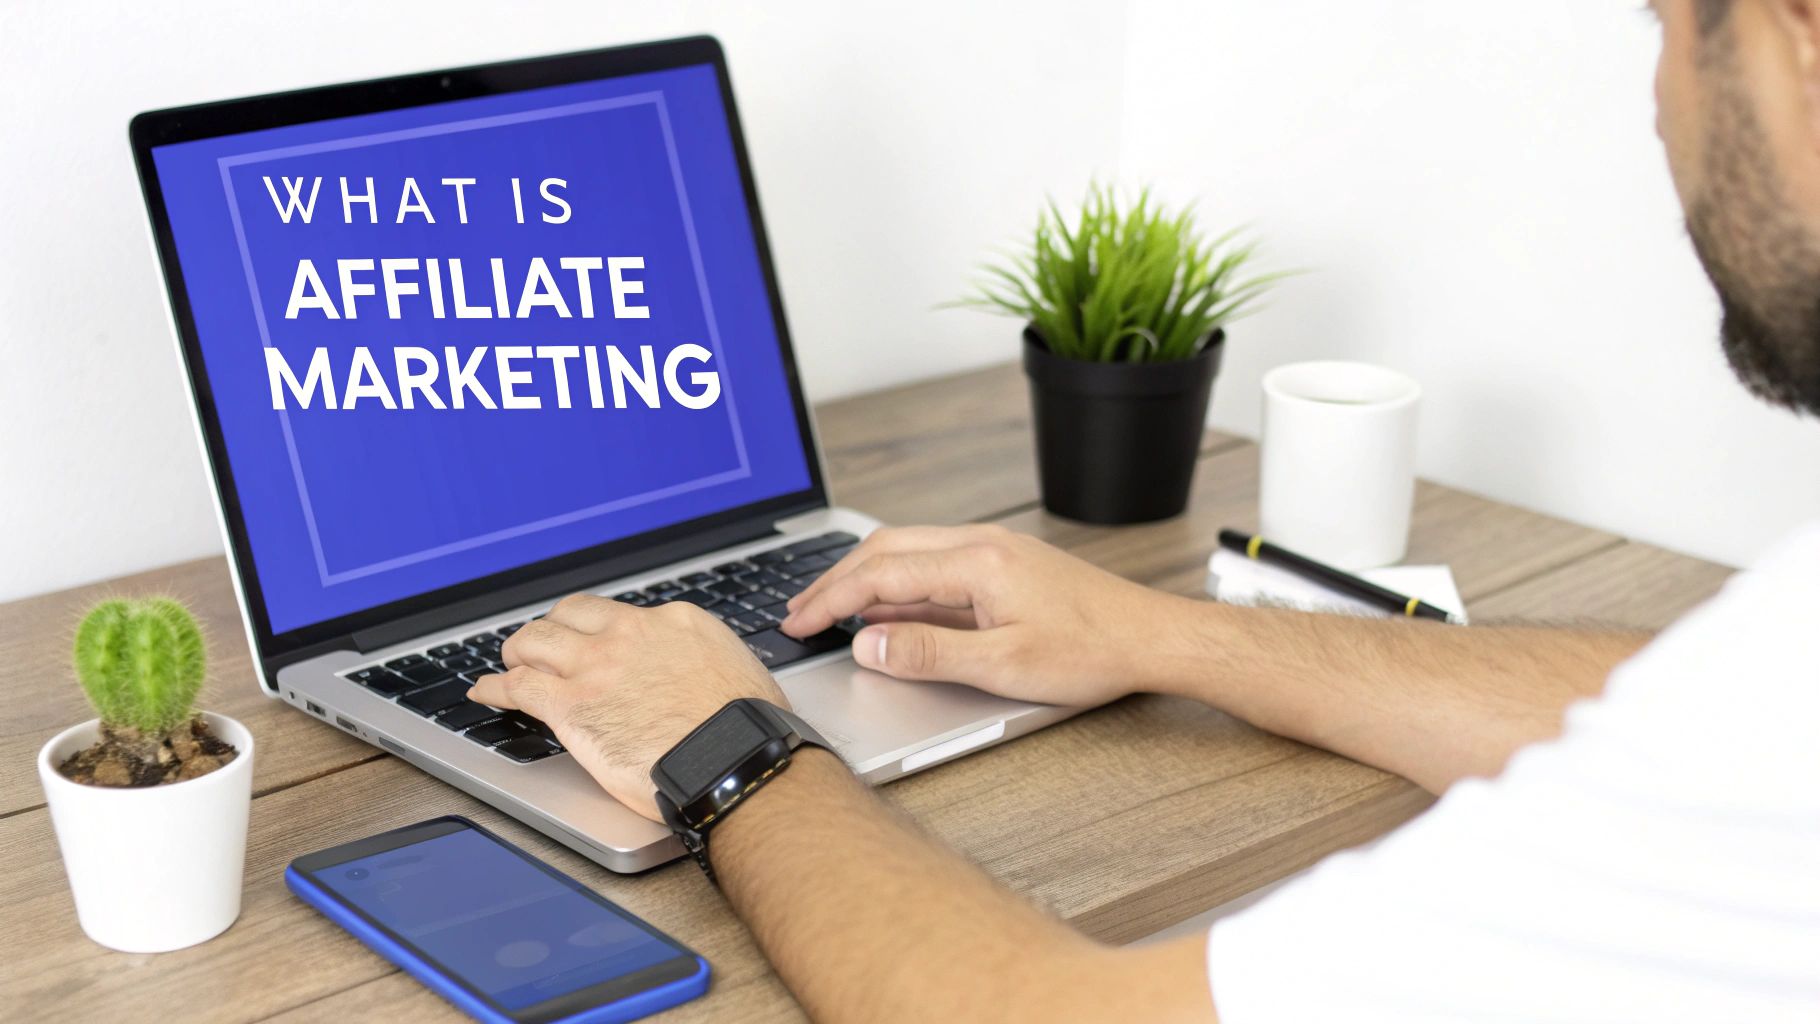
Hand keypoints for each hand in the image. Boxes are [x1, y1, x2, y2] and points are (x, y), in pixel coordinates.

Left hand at [467, 596, 786, 821]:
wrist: (733, 756)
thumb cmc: (746, 726)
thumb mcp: (734, 669)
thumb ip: (702, 662)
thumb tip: (700, 675)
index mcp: (673, 622)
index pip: (619, 614)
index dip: (599, 630)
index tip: (596, 642)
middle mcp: (629, 634)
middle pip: (570, 615)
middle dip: (552, 629)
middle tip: (544, 645)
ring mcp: (595, 667)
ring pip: (534, 641)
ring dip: (518, 651)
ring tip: (511, 663)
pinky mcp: (570, 706)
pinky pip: (516, 686)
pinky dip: (494, 687)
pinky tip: (485, 690)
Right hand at [780, 524, 1182, 707]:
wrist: (1152, 638)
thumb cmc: (1093, 651)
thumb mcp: (1004, 666)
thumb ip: (931, 654)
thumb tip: (869, 647)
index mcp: (977, 562)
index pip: (882, 574)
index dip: (832, 600)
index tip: (799, 623)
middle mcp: (982, 544)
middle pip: (886, 549)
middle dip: (836, 581)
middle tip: (799, 614)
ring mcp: (994, 550)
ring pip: (908, 551)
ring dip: (865, 579)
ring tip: (831, 610)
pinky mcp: (1005, 564)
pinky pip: (935, 563)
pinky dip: (898, 584)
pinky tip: (889, 613)